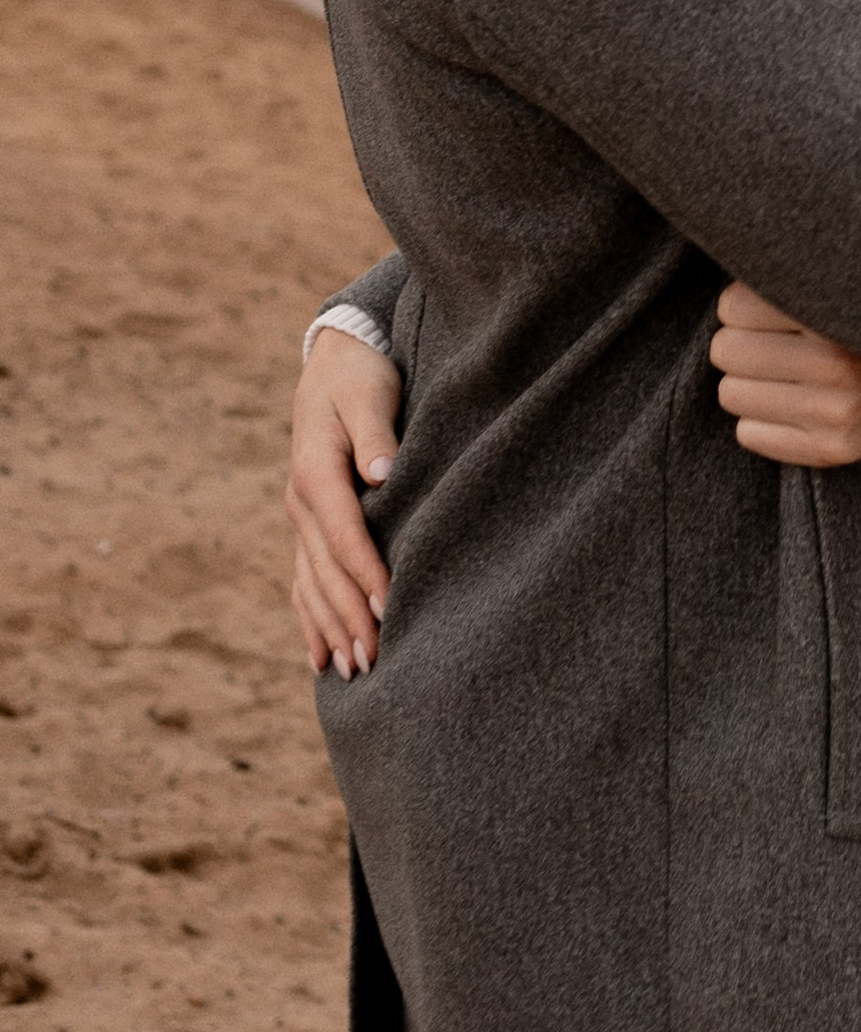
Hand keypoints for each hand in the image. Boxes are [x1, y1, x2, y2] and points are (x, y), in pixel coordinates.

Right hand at [287, 329, 401, 680]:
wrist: (334, 360)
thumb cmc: (361, 375)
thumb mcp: (368, 393)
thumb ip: (375, 434)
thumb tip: (381, 472)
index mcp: (316, 473)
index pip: (343, 534)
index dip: (365, 572)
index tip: (388, 608)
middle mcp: (301, 502)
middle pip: (325, 571)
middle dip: (349, 618)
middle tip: (375, 662)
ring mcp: (300, 517)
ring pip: (312, 584)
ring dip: (332, 629)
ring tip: (355, 671)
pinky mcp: (308, 524)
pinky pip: (305, 581)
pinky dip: (312, 620)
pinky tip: (321, 658)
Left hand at [712, 287, 860, 467]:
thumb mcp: (852, 283)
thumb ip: (797, 274)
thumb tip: (732, 261)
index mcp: (835, 313)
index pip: (733, 306)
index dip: (743, 307)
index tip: (766, 310)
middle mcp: (836, 365)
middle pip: (725, 351)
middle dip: (741, 344)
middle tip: (770, 343)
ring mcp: (834, 413)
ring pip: (731, 394)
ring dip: (750, 383)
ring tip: (784, 374)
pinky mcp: (831, 450)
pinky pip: (749, 435)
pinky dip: (761, 420)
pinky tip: (793, 405)